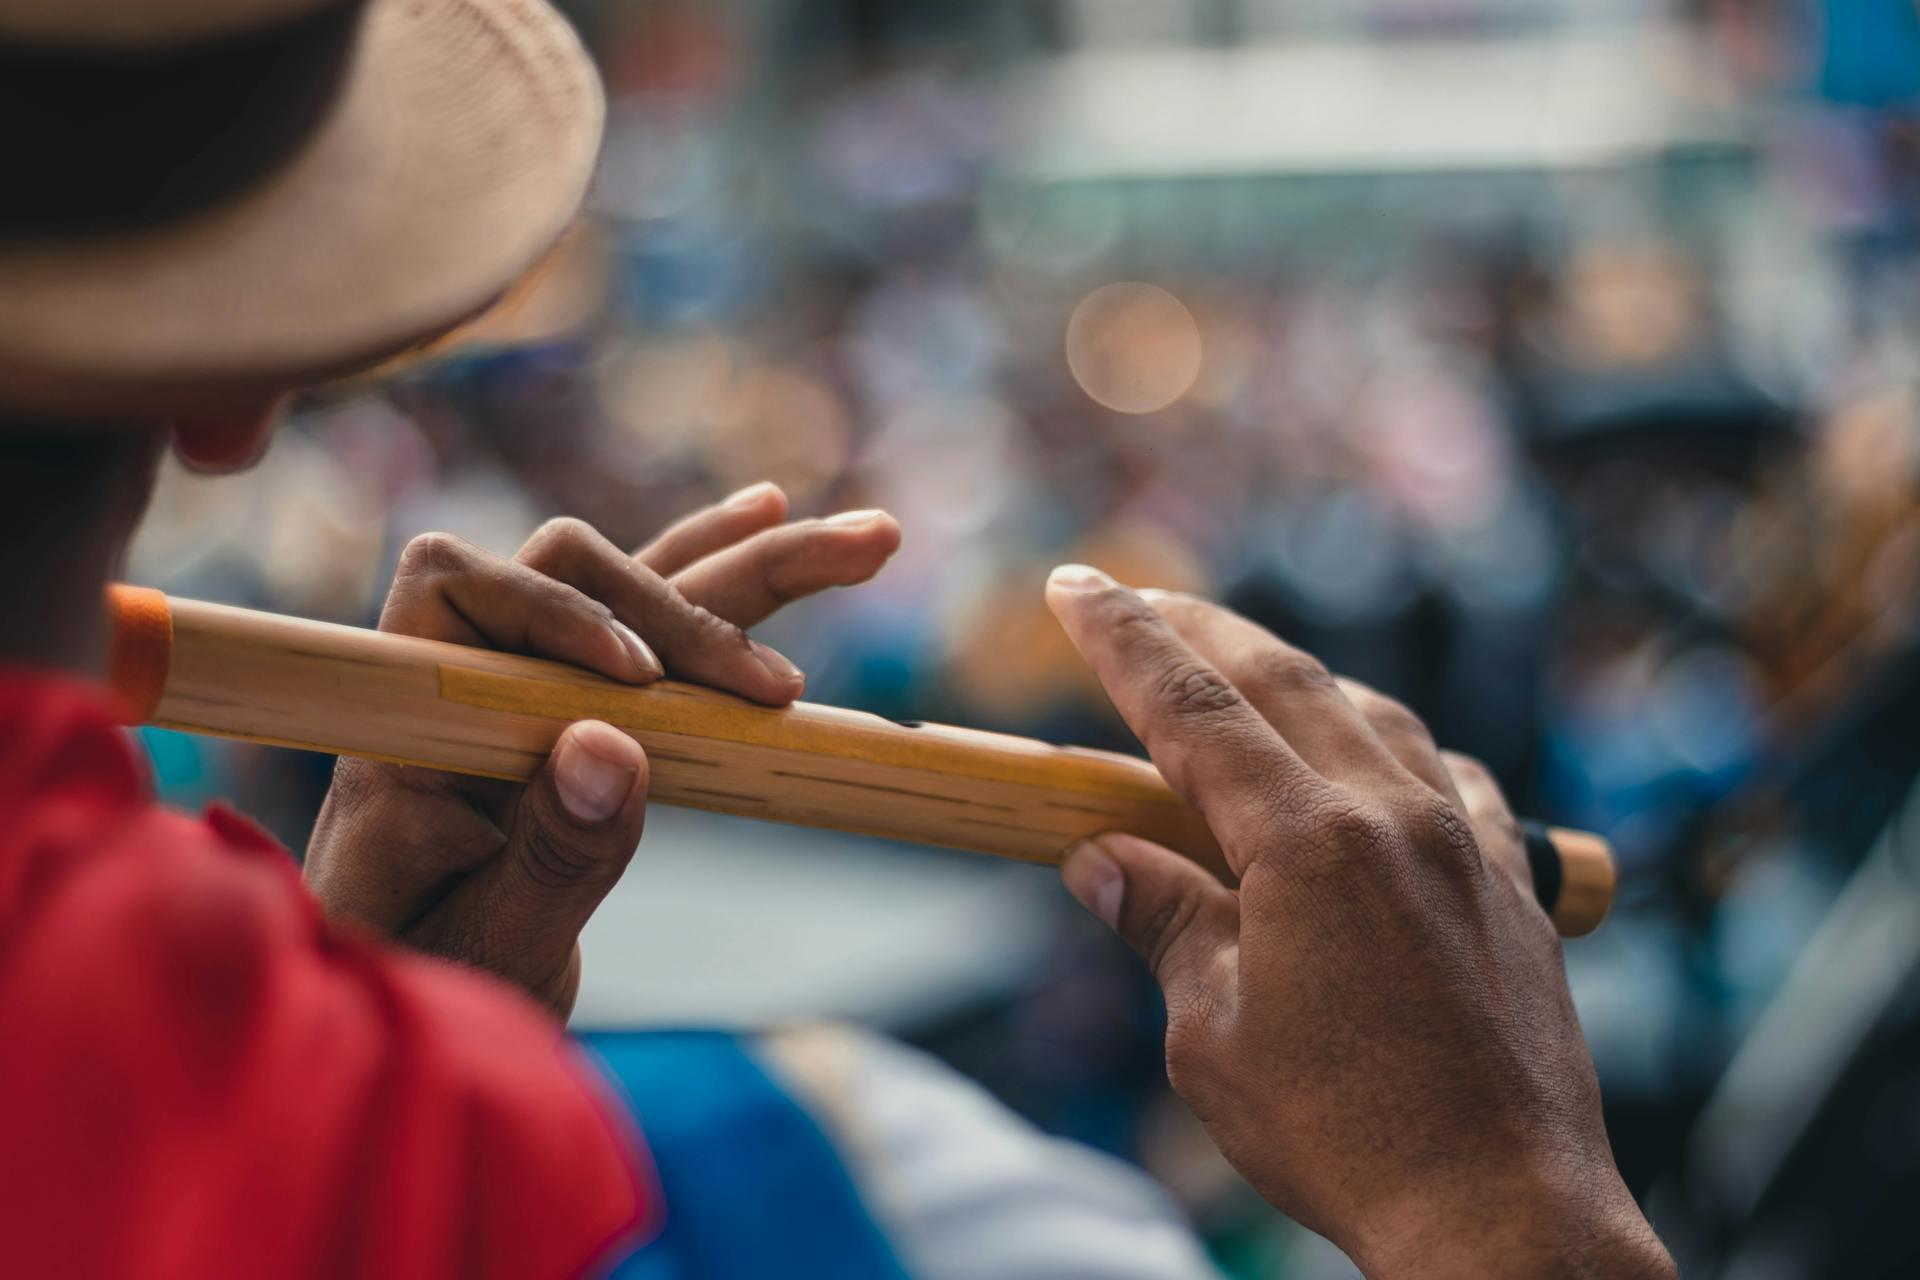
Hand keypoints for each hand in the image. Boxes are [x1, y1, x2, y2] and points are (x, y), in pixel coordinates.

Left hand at [305, 484, 900, 1016]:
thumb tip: (613, 745)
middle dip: (686, 604)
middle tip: (779, 692)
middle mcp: (471, 679)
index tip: (640, 684)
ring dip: (751, 564)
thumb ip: (549, 856)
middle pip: (570, 565)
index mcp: (408, 722)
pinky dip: (721, 577)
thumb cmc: (434, 989)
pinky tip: (774, 519)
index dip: (556, 612)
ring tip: (872, 541)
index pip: (460, 586)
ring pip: (639, 584)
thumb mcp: (491, 951)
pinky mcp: (590, 709)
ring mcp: (536, 687)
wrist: (437, 1012)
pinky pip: (657, 623)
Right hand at [1045, 567, 1671, 1278]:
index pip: (1192, 708)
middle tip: (1140, 598)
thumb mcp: (1213, 1034)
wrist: (1502, 1212)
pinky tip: (1380, 764)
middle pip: (1284, 681)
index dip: (1124, 639)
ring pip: (1375, 715)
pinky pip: (1454, 779)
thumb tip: (1103, 862)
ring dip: (1298, 679)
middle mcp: (1394, 816)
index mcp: (1308, 843)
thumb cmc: (1346, 1133)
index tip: (1075, 585)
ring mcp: (1466, 843)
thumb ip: (1163, 923)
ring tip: (1245, 671)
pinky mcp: (1512, 886)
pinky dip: (1398, 749)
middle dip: (1200, 629)